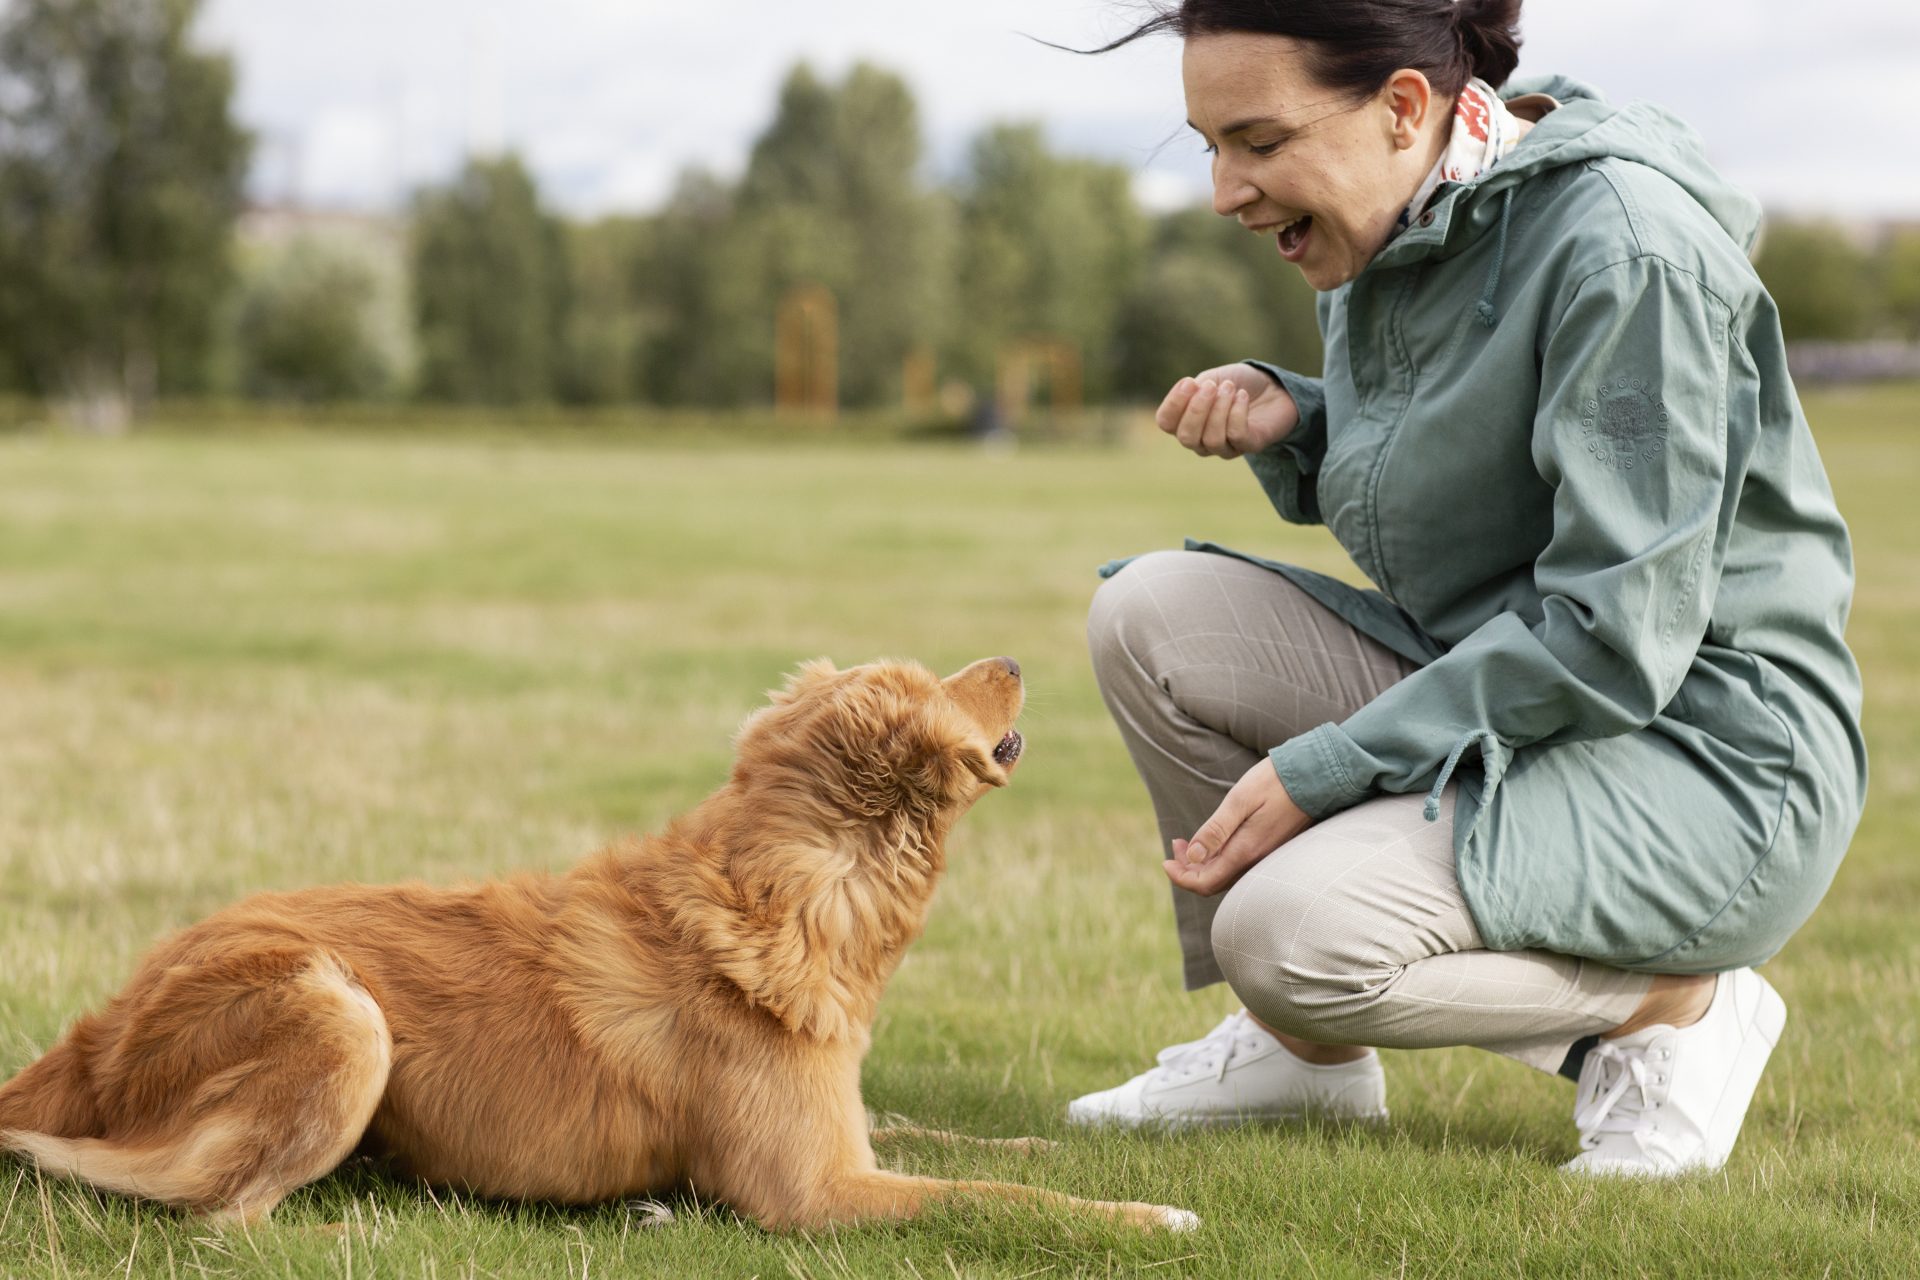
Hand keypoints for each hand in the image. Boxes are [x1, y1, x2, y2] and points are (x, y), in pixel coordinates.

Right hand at [1154, 364, 1299, 459]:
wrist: (1273, 386)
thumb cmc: (1238, 383)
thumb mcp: (1211, 378)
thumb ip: (1195, 389)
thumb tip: (1189, 395)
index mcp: (1186, 421)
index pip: (1166, 422)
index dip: (1174, 403)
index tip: (1189, 381)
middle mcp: (1201, 440)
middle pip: (1186, 436)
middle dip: (1197, 409)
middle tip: (1212, 386)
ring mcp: (1224, 447)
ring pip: (1211, 438)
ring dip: (1220, 408)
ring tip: (1230, 388)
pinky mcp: (1248, 446)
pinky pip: (1236, 435)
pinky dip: (1238, 412)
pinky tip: (1242, 396)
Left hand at [1164, 759, 1312, 895]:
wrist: (1315, 777)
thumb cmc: (1274, 783)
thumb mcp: (1239, 801)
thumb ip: (1215, 830)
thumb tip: (1191, 857)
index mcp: (1245, 851)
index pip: (1205, 882)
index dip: (1181, 877)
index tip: (1166, 859)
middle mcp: (1256, 861)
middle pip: (1214, 882)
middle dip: (1188, 869)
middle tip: (1175, 845)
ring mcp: (1265, 857)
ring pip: (1226, 875)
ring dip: (1202, 863)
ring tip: (1186, 842)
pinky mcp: (1271, 849)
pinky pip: (1238, 865)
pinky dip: (1219, 858)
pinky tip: (1213, 841)